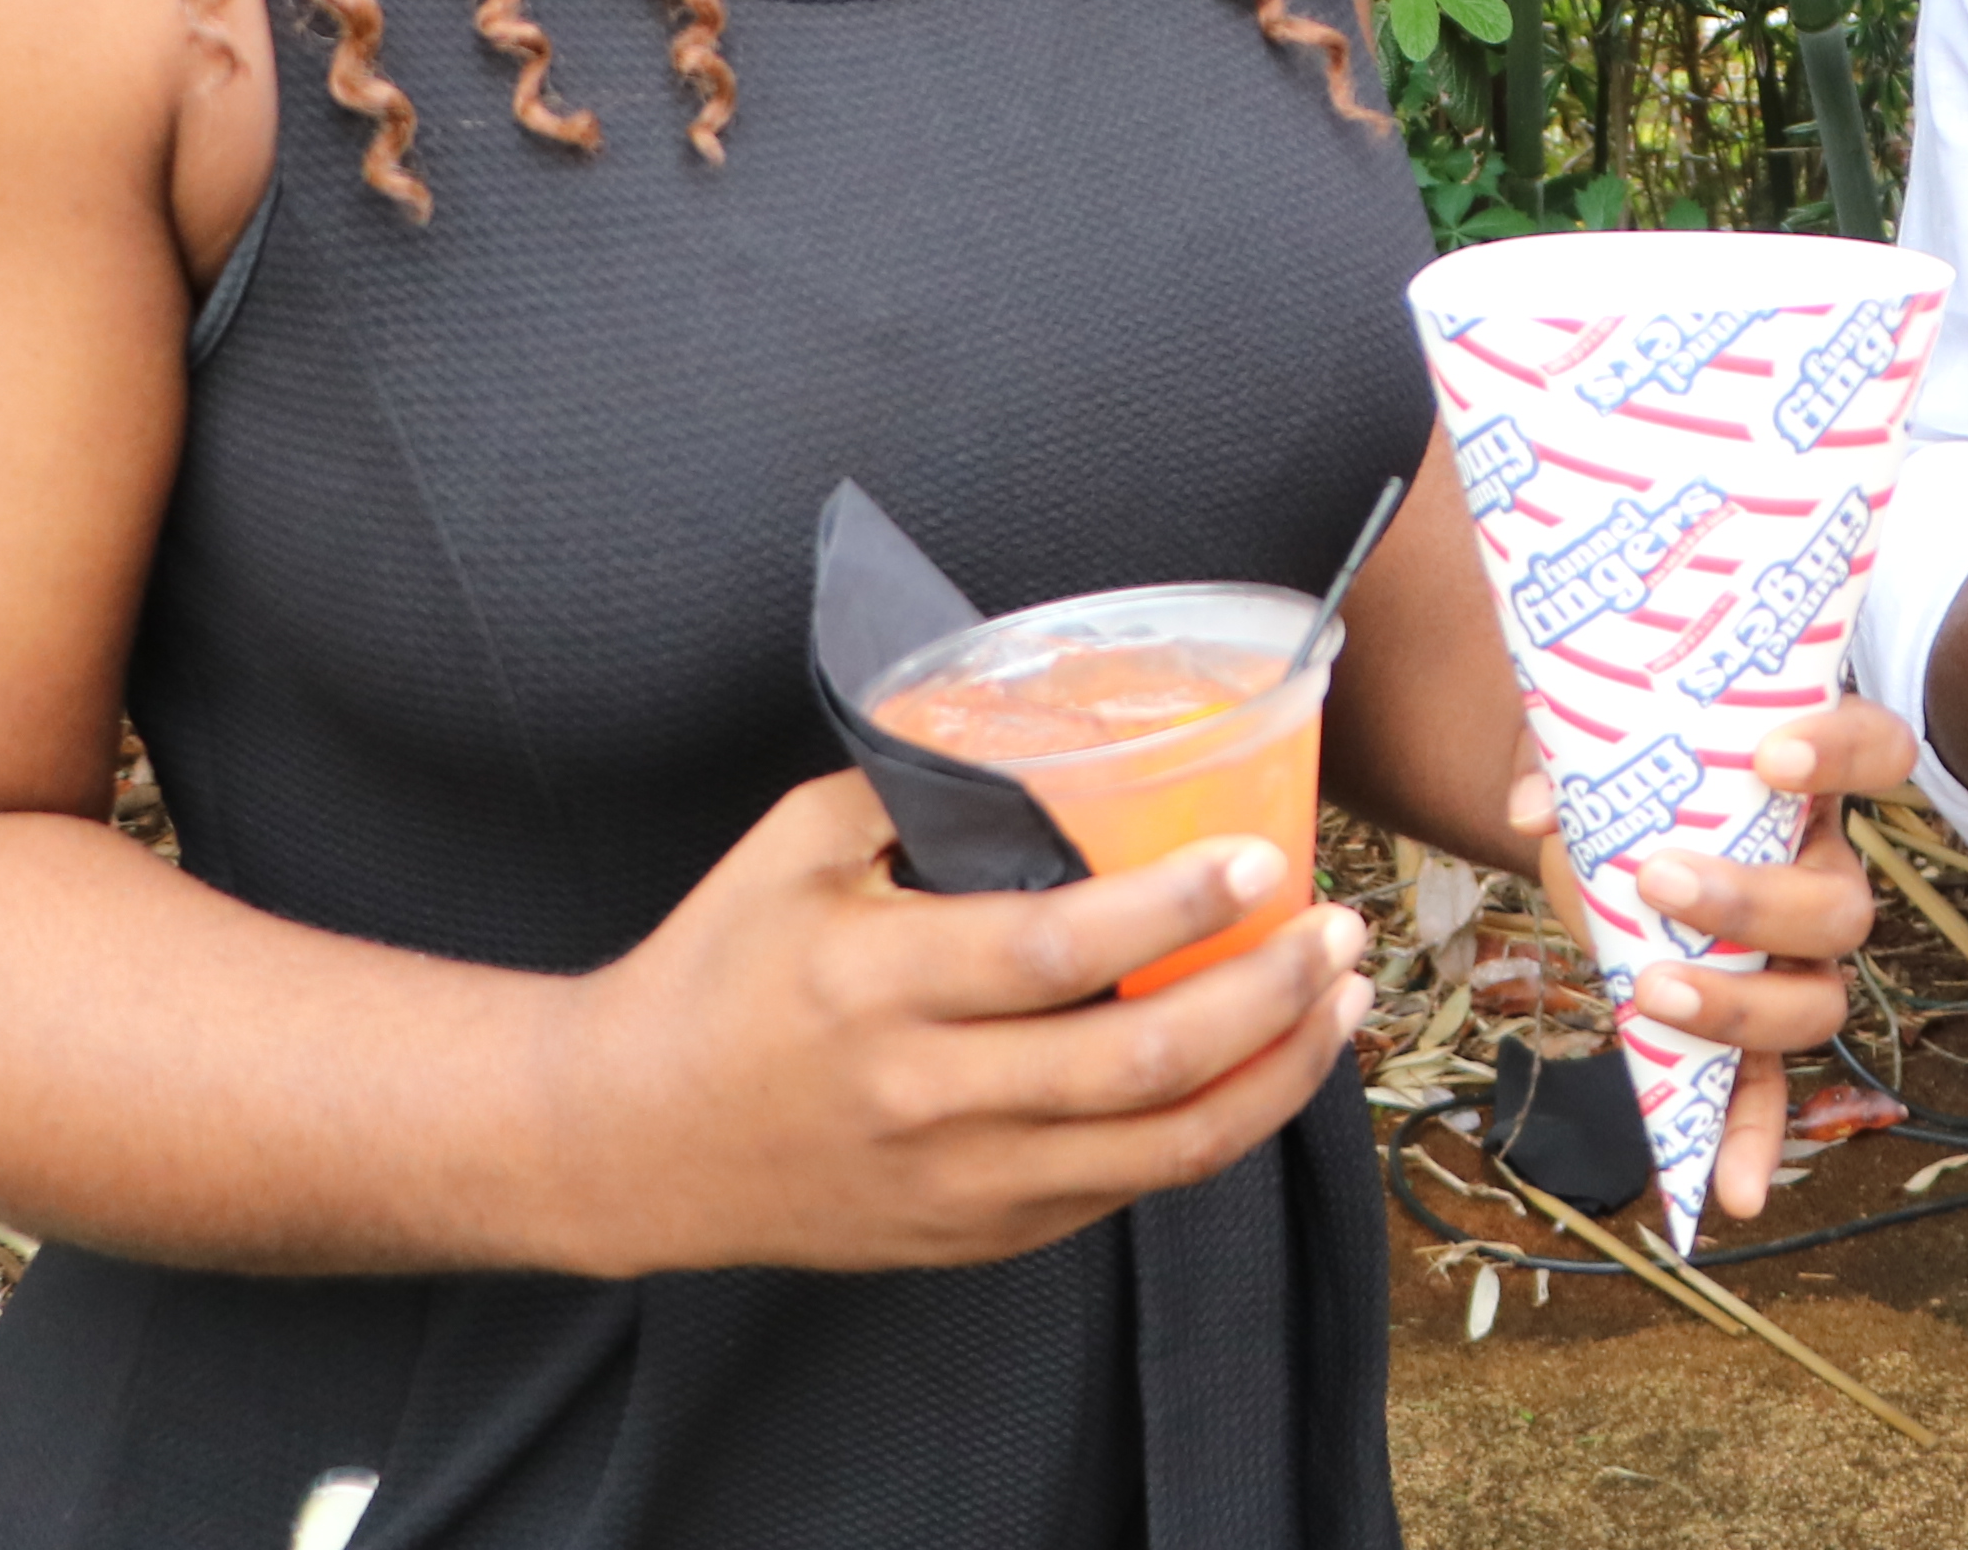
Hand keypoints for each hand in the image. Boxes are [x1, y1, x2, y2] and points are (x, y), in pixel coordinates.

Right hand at [550, 769, 1369, 1277]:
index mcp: (879, 984)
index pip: (1058, 952)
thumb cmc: (717, 969)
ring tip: (1342, 1002)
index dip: (1174, 910)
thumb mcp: (797, 846)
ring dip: (1275, 1073)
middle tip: (1340, 929)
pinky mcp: (976, 1236)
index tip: (1263, 856)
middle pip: (1141, 1062)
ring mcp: (959, 1183)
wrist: (625, 1141)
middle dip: (1269, 993)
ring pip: (1161, 1148)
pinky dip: (1214, 1129)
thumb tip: (1057, 731)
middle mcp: (927, 1096)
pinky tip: (1264, 1068)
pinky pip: (1124, 1189)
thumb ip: (925, 789)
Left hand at [1496, 698, 1924, 1218]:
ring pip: (1818, 1001)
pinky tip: (1732, 1196)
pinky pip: (1771, 1092)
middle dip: (1756, 901)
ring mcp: (1797, 961)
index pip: (1880, 750)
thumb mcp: (1598, 743)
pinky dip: (1752, 1141)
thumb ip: (1566, 753)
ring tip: (1652, 994)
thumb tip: (1532, 808)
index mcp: (1807, 787)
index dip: (1845, 754)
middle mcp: (1824, 874)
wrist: (1603, 827)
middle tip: (1659, 877)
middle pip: (1844, 905)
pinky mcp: (1751, 1031)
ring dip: (1741, 1008)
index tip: (1774, 757)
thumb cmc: (1630, 769)